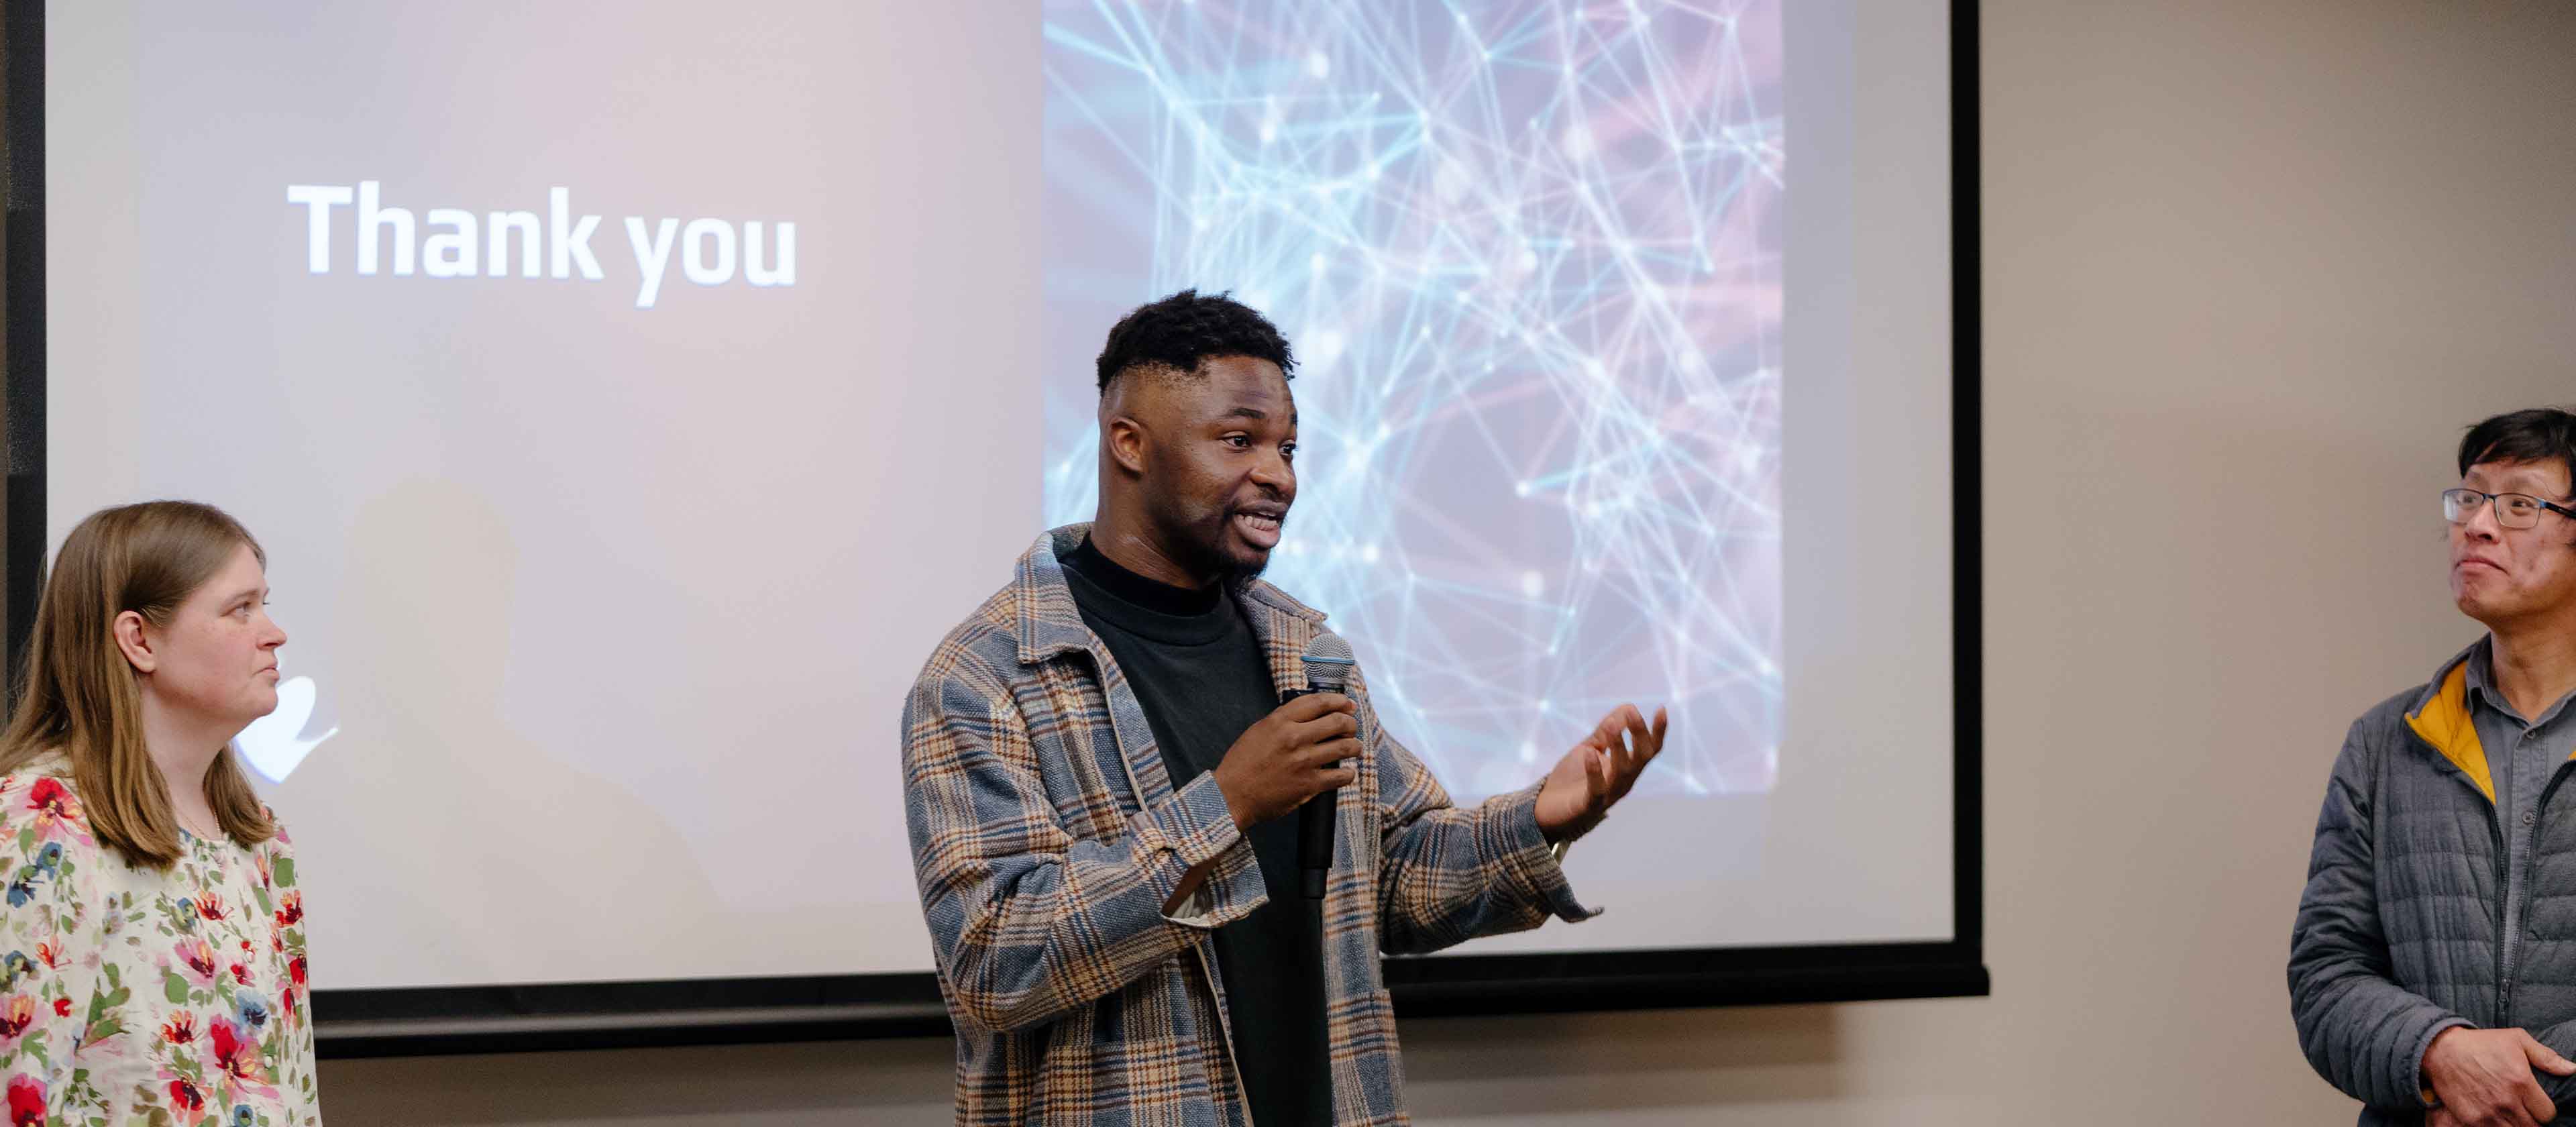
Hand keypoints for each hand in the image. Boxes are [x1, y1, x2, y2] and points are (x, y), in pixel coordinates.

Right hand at [1209, 693, 1359, 830]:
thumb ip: (1283, 720)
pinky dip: (1348, 773)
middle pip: (1338, 722)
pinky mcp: (1310, 784)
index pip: (1320, 702)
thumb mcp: (1258, 731)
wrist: (1232, 795)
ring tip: (1354, 748)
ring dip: (1355, 746)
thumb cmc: (1242, 764)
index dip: (1340, 701)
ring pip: (1345, 747)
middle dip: (1350, 723)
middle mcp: (1295, 738)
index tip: (1348, 705)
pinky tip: (1345, 772)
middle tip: (1351, 727)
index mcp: (1280, 721)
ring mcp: (1304, 761)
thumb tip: (1309, 714)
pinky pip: (1341, 775)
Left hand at [1533, 703, 1667, 844]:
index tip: (1661, 709)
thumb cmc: (1573, 778)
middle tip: (1632, 713)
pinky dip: (1594, 770)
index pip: (1649, 749)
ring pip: (1622, 771)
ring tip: (1611, 724)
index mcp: (1627, 767)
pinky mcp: (1589, 805)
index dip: (1658, 731)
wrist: (1548, 807)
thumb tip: (1628, 706)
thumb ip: (1605, 731)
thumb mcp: (1590, 748)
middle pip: (1641, 758)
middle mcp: (1624, 781)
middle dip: (1639, 734)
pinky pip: (1596, 789)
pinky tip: (1590, 752)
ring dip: (1619, 746)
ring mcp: (1608, 794)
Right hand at [2421, 1026, 2575, 1126]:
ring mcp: (2488, 1112)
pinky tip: (2495, 1118)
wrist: (2440, 1050)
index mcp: (2521, 1081)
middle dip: (2532, 1121)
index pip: (2547, 1114)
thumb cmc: (2481, 1043)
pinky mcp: (2472, 1119)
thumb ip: (2546, 1056)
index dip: (2545, 1111)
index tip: (2537, 1106)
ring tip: (2510, 1115)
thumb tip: (2571, 1069)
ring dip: (2515, 1125)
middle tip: (2524, 1112)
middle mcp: (2507, 1100)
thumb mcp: (2516, 1040)